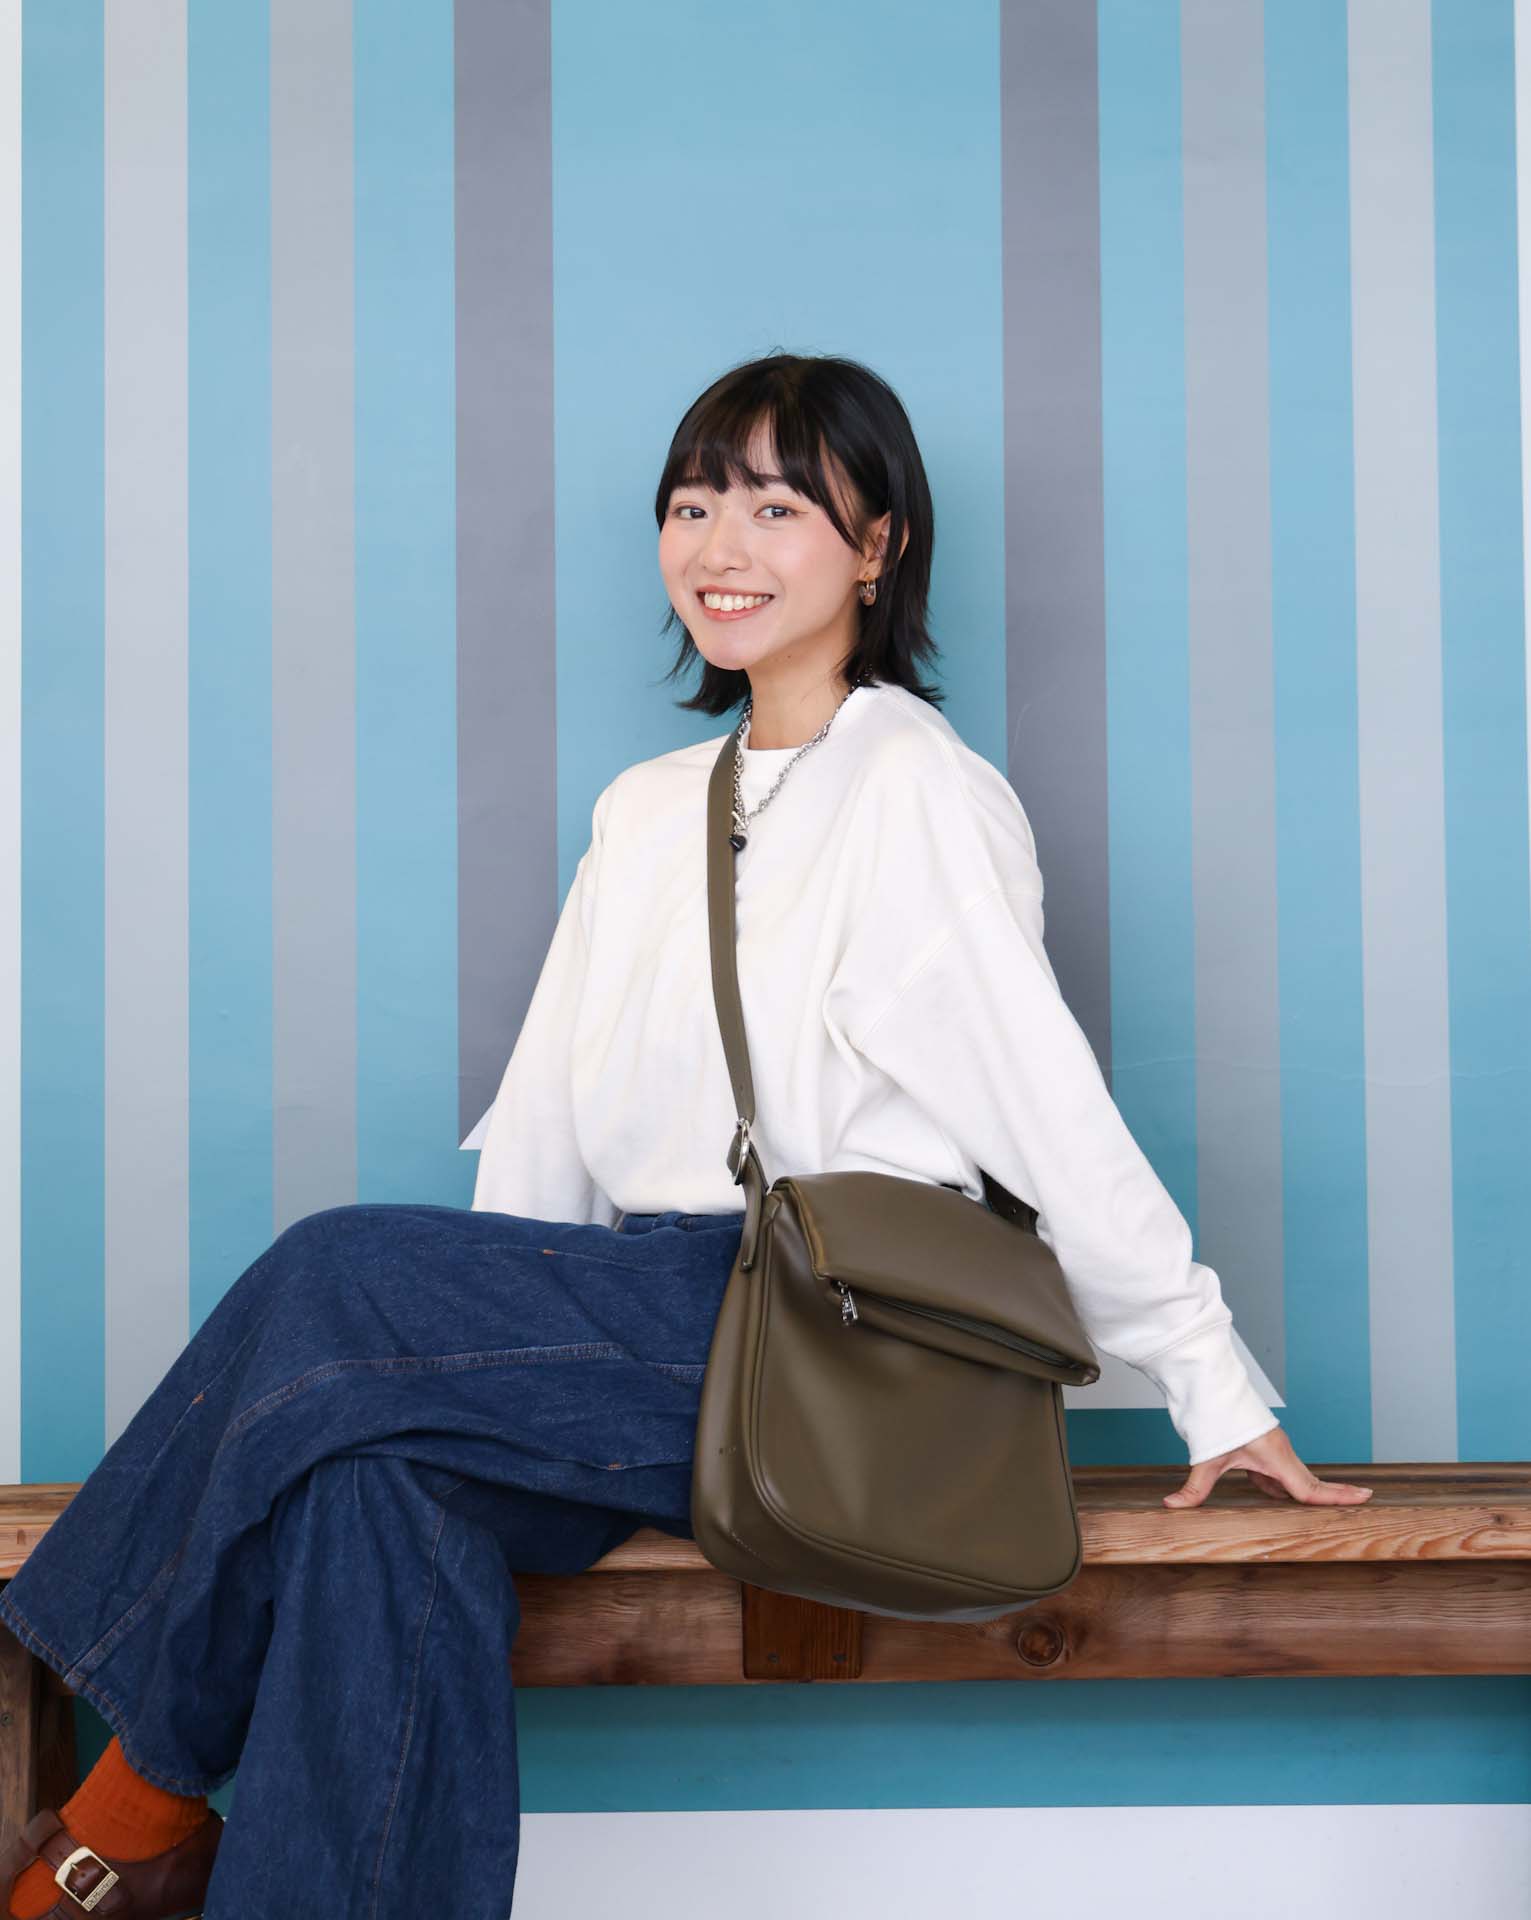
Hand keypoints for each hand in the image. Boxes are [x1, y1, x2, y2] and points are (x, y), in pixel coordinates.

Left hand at [1163, 1424, 1373, 1508]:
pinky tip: (1271, 1495)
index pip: (1309, 1487)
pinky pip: (1278, 1475)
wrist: (1209, 1387)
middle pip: (1310, 1484)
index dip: (1336, 1497)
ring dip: (1304, 1495)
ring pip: (1293, 1480)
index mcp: (1275, 1457)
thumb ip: (1193, 1488)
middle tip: (1365, 1500)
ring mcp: (1275, 1451)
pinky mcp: (1265, 1450)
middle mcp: (1281, 1454)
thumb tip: (1171, 1507)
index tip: (1365, 1497)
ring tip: (1335, 1504)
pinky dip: (1279, 1488)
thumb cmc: (1214, 1419)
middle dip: (1334, 1494)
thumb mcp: (1206, 1458)